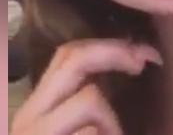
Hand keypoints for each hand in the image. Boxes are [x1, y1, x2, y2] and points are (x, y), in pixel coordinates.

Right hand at [10, 39, 162, 134]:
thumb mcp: (79, 127)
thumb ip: (88, 101)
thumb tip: (132, 58)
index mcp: (38, 109)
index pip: (66, 55)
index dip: (108, 45)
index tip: (143, 51)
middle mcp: (29, 117)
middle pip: (71, 58)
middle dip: (113, 53)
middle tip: (142, 62)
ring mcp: (35, 132)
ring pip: (89, 98)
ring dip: (113, 125)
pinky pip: (93, 132)